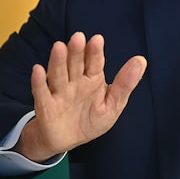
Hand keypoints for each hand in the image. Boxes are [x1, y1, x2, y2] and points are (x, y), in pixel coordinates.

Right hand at [15, 32, 146, 161]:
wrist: (68, 140)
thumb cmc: (91, 119)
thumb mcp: (113, 105)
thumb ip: (125, 84)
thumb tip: (141, 60)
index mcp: (92, 79)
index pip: (94, 63)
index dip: (95, 52)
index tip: (97, 39)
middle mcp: (74, 82)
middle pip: (75, 64)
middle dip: (76, 52)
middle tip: (78, 37)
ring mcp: (59, 93)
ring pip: (58, 75)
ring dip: (58, 62)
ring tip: (59, 47)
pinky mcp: (46, 107)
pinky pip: (41, 93)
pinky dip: (39, 82)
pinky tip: (38, 70)